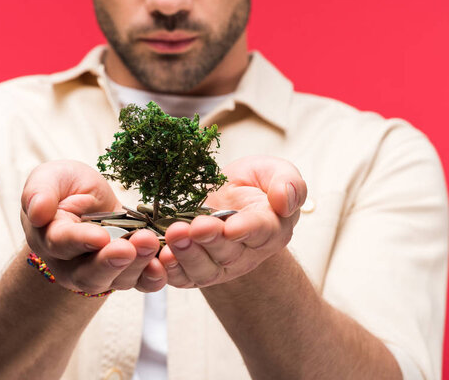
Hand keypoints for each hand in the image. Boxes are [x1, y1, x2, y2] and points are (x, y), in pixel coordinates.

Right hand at [20, 160, 165, 293]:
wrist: (90, 202)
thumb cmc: (66, 188)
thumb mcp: (51, 178)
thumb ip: (40, 192)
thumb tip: (37, 211)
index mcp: (50, 238)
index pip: (62, 244)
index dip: (81, 241)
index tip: (99, 237)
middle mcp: (74, 265)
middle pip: (90, 274)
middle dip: (111, 262)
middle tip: (129, 248)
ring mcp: (103, 272)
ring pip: (119, 279)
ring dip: (137, 265)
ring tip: (150, 243)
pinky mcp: (129, 272)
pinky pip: (142, 282)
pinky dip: (154, 277)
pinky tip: (164, 264)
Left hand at [158, 156, 306, 287]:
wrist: (228, 197)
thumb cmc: (255, 185)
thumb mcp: (276, 172)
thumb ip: (289, 183)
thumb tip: (285, 200)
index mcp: (270, 228)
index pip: (261, 230)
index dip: (246, 229)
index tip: (232, 227)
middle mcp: (246, 252)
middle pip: (228, 252)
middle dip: (210, 240)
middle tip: (194, 227)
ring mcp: (220, 265)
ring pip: (204, 269)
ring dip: (187, 255)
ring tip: (174, 235)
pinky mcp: (195, 269)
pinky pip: (183, 277)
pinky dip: (170, 271)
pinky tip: (159, 258)